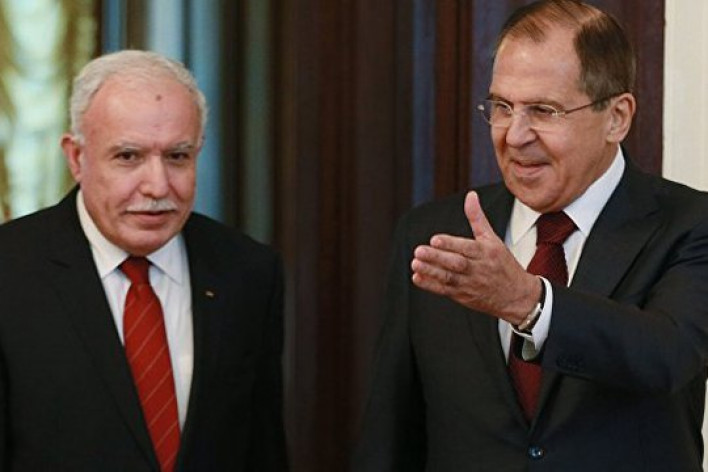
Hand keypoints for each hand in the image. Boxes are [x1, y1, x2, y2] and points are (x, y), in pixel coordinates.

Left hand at [411, 191, 540, 323]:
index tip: (435, 239)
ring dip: (430, 272)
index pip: (466, 248)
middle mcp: (478, 269)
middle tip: (419, 251)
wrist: (516, 296)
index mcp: (486, 253)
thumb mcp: (493, 239)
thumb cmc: (503, 264)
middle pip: (456, 264)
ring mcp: (470, 284)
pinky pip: (445, 291)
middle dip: (437, 258)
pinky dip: (431, 285)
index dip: (450, 244)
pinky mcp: (463, 297)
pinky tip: (417, 278)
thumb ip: (478, 218)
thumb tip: (470, 195)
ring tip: (415, 264)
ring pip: (449, 278)